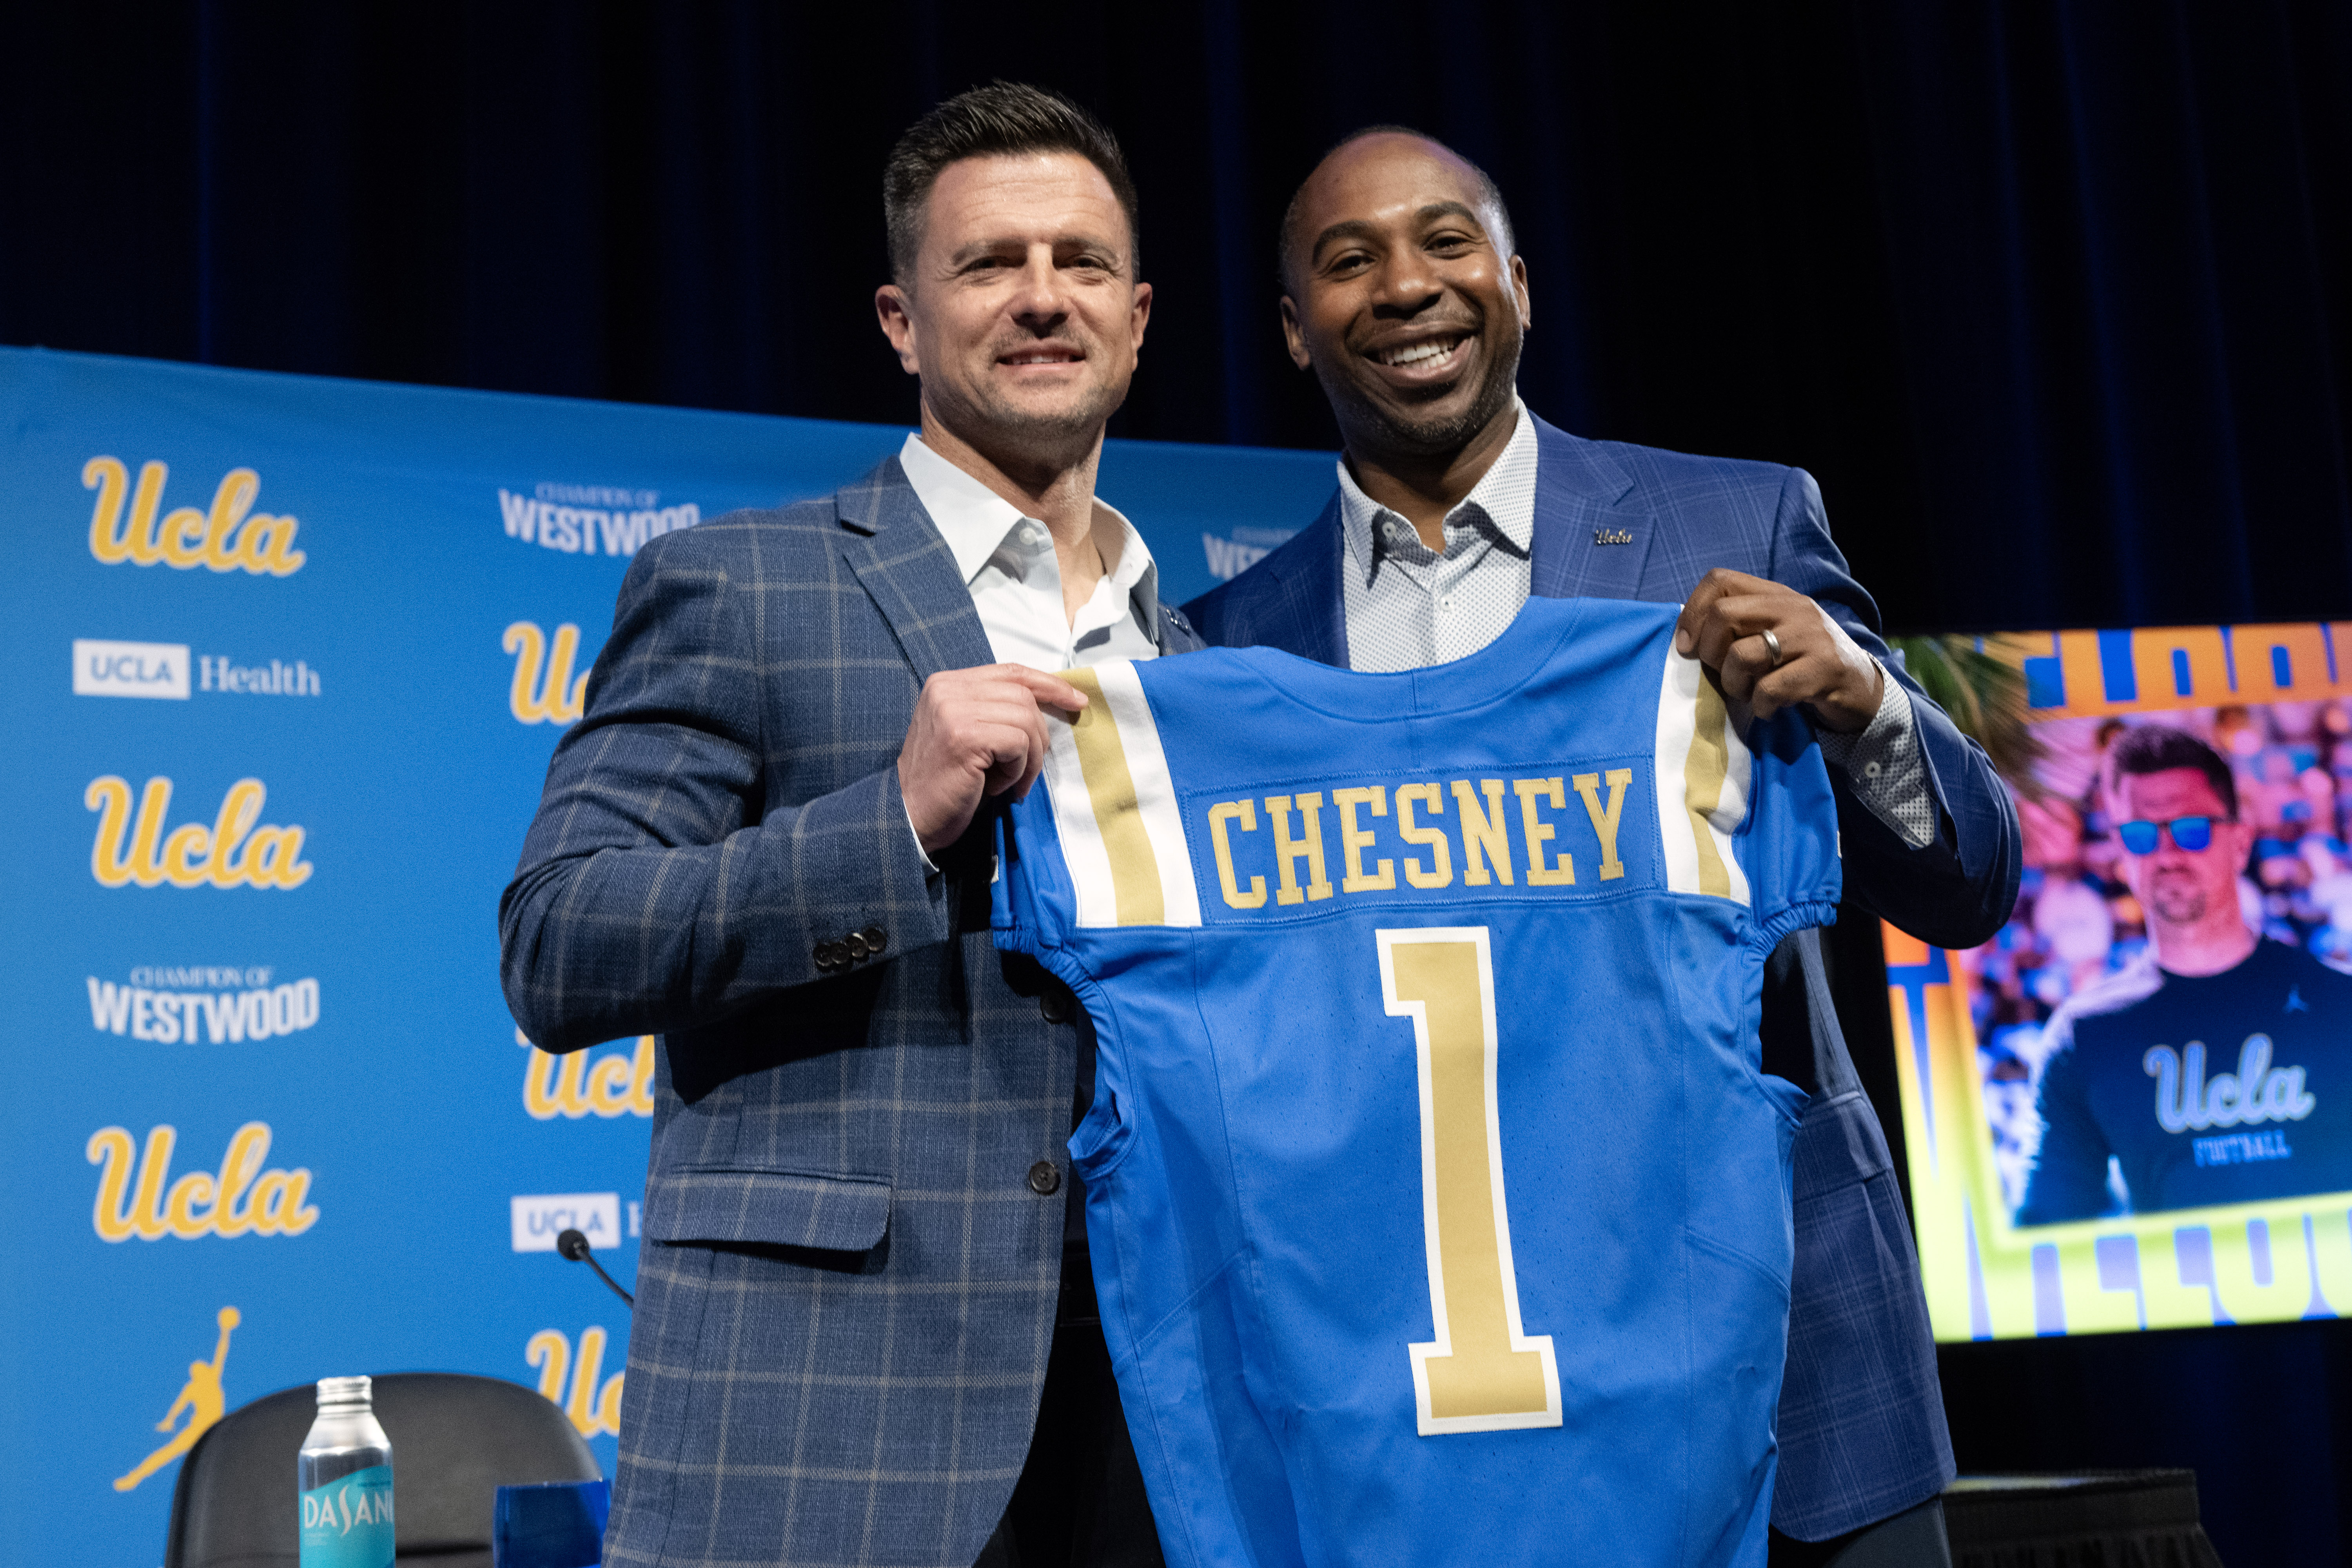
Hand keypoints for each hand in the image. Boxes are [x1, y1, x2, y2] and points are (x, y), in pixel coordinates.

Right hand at [898, 665, 1088, 852]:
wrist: (909, 816)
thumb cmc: (945, 782)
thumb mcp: (969, 734)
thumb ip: (996, 711)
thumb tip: (1052, 702)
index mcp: (947, 683)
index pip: (1012, 672)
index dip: (1049, 684)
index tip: (1077, 700)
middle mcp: (947, 689)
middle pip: (1023, 695)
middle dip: (1038, 735)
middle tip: (1027, 770)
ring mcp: (954, 710)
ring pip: (1025, 719)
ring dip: (1028, 758)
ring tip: (1008, 781)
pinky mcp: (964, 737)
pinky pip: (1018, 744)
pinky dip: (1017, 770)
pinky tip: (997, 786)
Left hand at [1673, 569, 1882, 732]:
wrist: (1861, 688)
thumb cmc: (1802, 663)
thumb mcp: (1773, 634)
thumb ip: (1737, 627)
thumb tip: (1685, 637)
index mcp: (1776, 595)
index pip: (1719, 580)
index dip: (1692, 613)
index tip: (1686, 647)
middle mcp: (1793, 608)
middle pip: (1723, 615)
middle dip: (1710, 654)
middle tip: (1724, 676)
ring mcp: (1811, 637)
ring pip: (1742, 656)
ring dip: (1735, 685)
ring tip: (1750, 693)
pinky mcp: (1824, 669)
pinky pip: (1769, 689)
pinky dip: (1760, 705)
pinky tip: (1770, 708)